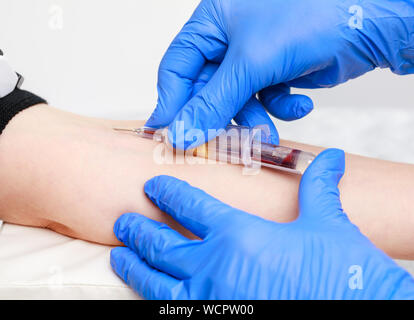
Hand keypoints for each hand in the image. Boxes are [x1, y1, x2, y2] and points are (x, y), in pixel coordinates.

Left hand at [110, 149, 413, 298]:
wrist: (357, 311)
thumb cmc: (341, 276)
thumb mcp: (327, 226)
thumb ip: (317, 189)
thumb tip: (330, 158)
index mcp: (238, 234)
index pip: (190, 205)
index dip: (169, 192)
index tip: (155, 186)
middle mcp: (215, 266)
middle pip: (162, 243)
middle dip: (139, 230)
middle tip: (124, 221)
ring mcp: (209, 301)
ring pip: (156, 282)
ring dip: (134, 267)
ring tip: (120, 256)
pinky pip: (170, 311)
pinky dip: (153, 300)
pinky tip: (147, 295)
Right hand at [146, 0, 413, 147]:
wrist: (368, 20)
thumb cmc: (310, 16)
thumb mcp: (251, 62)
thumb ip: (213, 102)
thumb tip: (181, 134)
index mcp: (213, 21)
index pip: (178, 67)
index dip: (172, 102)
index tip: (168, 134)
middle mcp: (230, 39)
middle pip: (207, 89)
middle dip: (219, 118)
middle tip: (221, 145)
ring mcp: (254, 57)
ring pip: (237, 101)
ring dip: (252, 121)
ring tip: (267, 133)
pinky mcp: (277, 72)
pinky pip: (265, 100)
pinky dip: (279, 109)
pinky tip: (298, 105)